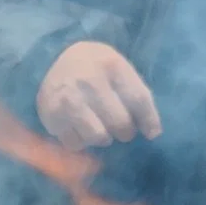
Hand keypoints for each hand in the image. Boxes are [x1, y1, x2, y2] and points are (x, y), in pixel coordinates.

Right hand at [37, 42, 161, 150]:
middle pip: (120, 122)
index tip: (152, 134)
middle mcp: (89, 81)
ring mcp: (69, 99)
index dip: (149, 121)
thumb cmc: (95, 70)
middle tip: (121, 130)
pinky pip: (76, 144)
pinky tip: (78, 128)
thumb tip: (153, 133)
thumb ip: (136, 95)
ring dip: (103, 138)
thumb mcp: (118, 70)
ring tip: (99, 129)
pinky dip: (81, 142)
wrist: (53, 60)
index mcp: (111, 65)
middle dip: (125, 132)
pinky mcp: (52, 115)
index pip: (138, 99)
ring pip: (99, 137)